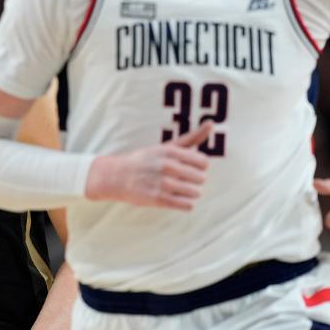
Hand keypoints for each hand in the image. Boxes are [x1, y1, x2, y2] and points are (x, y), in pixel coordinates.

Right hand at [85, 121, 212, 208]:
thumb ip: (191, 137)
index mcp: (171, 152)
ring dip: (191, 193)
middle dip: (195, 180)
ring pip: (196, 193)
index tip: (190, 167)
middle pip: (201, 178)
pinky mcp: (159, 200)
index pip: (204, 162)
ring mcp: (163, 184)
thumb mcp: (167, 147)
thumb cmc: (146, 161)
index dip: (200, 167)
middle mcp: (167, 166)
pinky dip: (186, 204)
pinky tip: (177, 198)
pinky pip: (187, 205)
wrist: (118, 176)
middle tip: (182, 179)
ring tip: (179, 189)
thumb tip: (211, 123)